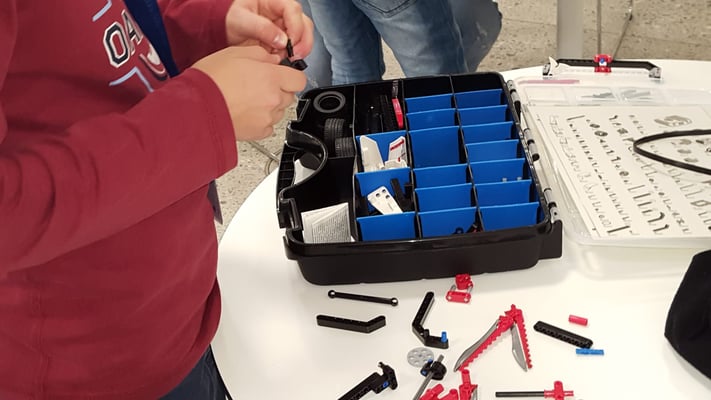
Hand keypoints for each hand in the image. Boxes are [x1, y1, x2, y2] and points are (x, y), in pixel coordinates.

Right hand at [192, 46, 306, 140]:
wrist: (195, 108)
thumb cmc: (210, 81)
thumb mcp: (234, 53)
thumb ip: (260, 54)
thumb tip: (273, 59)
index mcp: (271, 77)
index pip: (299, 79)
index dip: (290, 76)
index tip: (282, 75)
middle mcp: (273, 98)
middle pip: (290, 95)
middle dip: (279, 90)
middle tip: (258, 86)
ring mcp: (267, 118)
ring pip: (279, 111)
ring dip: (270, 105)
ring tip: (247, 100)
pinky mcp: (258, 132)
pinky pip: (268, 126)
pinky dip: (261, 121)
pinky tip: (246, 113)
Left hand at [224, 0, 312, 59]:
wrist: (219, 29)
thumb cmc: (226, 17)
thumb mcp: (240, 20)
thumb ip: (262, 28)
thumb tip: (282, 40)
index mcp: (273, 1)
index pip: (293, 10)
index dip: (296, 27)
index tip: (289, 42)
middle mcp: (281, 12)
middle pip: (304, 24)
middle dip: (303, 41)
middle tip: (294, 54)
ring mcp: (282, 26)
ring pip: (302, 36)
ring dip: (298, 49)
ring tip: (286, 58)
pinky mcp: (280, 40)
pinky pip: (293, 47)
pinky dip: (290, 55)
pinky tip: (280, 59)